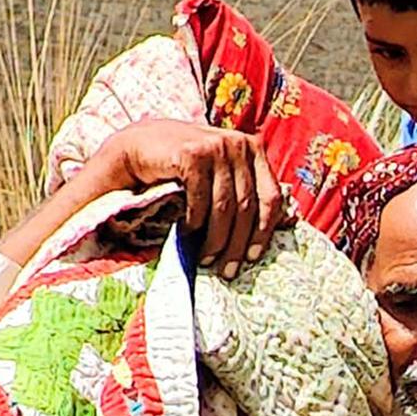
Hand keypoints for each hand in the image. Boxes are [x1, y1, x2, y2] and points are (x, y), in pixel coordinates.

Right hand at [87, 120, 284, 275]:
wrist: (139, 148)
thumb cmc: (182, 169)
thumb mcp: (220, 176)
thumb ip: (243, 191)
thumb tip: (277, 229)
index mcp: (252, 149)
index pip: (270, 197)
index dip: (263, 231)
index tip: (252, 257)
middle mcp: (238, 144)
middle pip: (247, 207)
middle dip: (236, 244)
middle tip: (227, 270)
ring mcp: (215, 147)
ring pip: (225, 208)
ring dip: (215, 239)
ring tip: (206, 258)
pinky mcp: (191, 154)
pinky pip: (200, 200)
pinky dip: (195, 221)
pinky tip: (188, 232)